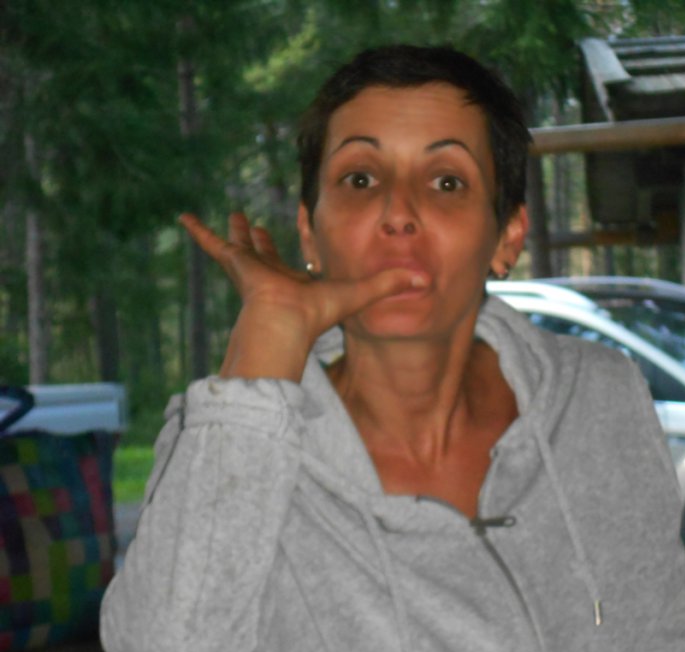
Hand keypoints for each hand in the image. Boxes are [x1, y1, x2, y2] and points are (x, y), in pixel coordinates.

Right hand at [180, 212, 427, 380]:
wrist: (285, 324)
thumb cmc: (318, 314)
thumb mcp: (359, 292)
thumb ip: (388, 285)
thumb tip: (424, 280)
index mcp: (294, 284)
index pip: (292, 266)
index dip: (294, 255)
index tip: (294, 240)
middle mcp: (270, 276)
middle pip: (263, 253)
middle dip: (259, 240)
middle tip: (252, 224)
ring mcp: (250, 271)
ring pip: (239, 247)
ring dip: (233, 233)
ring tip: (230, 216)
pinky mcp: (234, 264)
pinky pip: (212, 245)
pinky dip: (199, 232)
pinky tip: (182, 217)